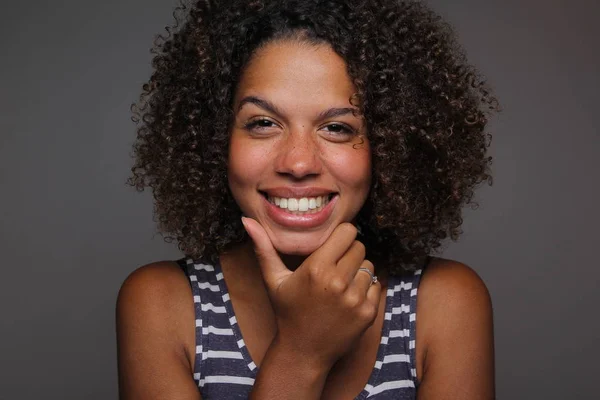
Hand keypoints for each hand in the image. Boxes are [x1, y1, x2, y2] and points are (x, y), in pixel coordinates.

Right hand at [241, 217, 381, 369]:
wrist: (303, 352)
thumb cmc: (288, 312)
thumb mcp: (274, 280)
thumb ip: (264, 248)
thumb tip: (247, 220)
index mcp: (316, 268)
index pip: (348, 232)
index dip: (341, 236)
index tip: (334, 245)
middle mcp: (338, 281)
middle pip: (359, 247)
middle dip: (349, 253)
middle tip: (335, 266)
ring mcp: (355, 298)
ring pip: (369, 265)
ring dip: (358, 271)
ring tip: (341, 284)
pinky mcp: (368, 312)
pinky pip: (376, 286)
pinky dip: (366, 289)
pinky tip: (348, 299)